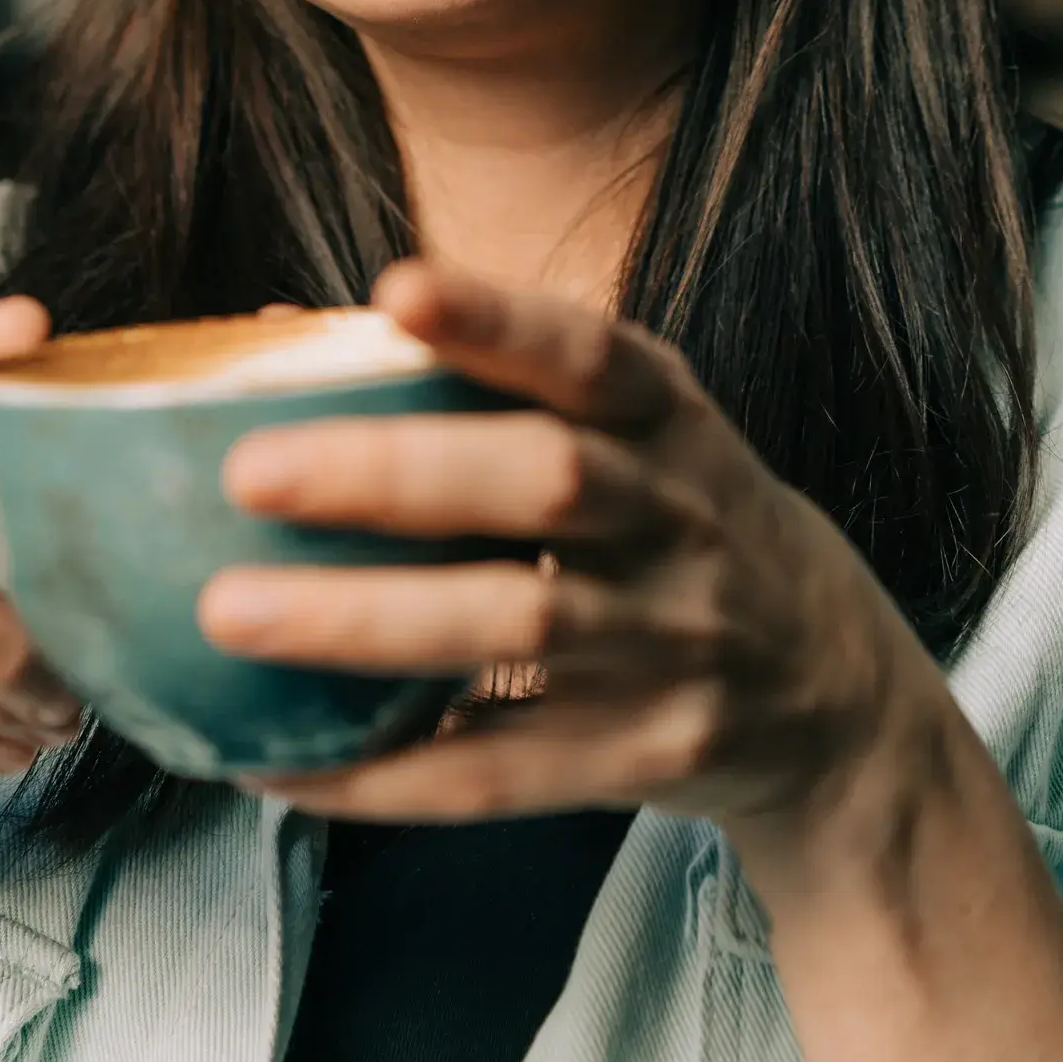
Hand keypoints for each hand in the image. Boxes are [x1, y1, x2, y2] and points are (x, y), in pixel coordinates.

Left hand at [197, 260, 939, 844]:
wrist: (833, 690)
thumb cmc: (669, 523)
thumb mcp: (632, 432)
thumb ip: (483, 384)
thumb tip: (276, 330)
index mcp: (666, 419)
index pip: (588, 354)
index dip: (497, 318)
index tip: (398, 289)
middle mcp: (680, 520)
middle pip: (546, 484)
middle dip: (394, 473)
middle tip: (246, 472)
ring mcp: (671, 644)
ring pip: (515, 627)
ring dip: (364, 621)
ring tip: (229, 613)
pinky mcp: (645, 755)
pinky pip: (500, 771)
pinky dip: (382, 772)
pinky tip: (273, 763)